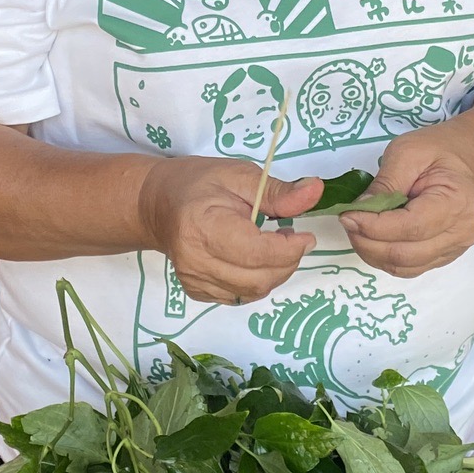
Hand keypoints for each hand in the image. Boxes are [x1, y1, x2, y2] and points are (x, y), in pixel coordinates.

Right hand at [137, 159, 317, 305]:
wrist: (158, 205)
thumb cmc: (198, 184)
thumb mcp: (239, 176)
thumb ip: (278, 192)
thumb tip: (315, 191)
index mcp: (203, 228)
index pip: (256, 253)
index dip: (290, 249)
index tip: (305, 236)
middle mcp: (195, 261)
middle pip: (258, 279)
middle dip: (287, 262)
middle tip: (292, 238)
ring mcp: (194, 281)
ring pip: (253, 292)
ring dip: (275, 272)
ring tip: (274, 246)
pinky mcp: (197, 292)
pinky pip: (240, 296)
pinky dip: (257, 280)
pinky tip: (254, 258)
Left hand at [339, 124, 473, 278]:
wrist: (462, 160)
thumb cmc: (437, 152)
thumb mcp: (407, 153)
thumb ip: (384, 184)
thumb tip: (357, 211)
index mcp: (457, 202)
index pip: (411, 227)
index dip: (374, 226)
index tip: (347, 215)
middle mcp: (461, 232)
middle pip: (405, 253)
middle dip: (368, 241)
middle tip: (347, 222)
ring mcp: (453, 249)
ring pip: (403, 267)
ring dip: (372, 252)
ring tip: (357, 229)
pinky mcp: (442, 257)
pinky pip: (407, 268)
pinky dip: (383, 257)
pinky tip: (372, 238)